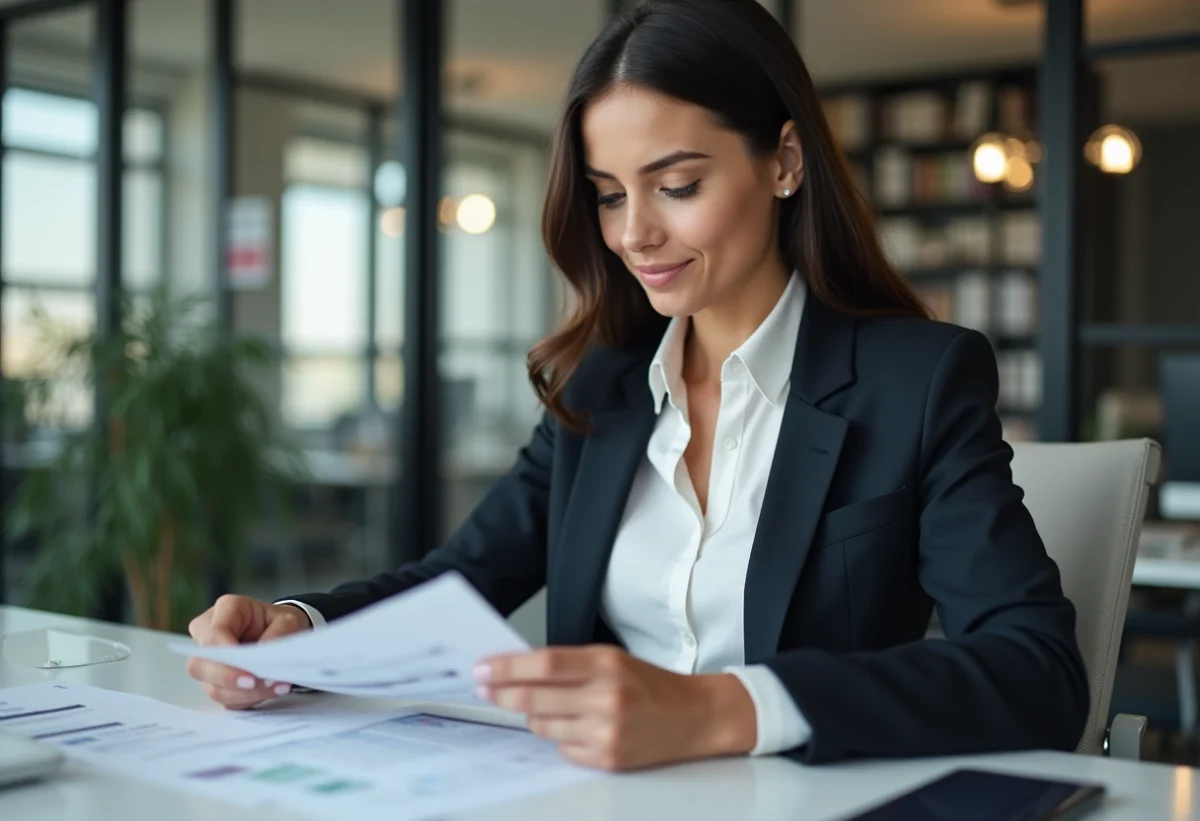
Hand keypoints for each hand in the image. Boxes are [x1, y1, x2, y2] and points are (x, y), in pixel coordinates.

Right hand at [186, 595, 311, 709]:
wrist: (282, 633)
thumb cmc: (280, 622)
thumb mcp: (288, 620)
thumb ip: (278, 634)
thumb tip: (262, 659)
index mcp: (225, 609)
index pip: (213, 635)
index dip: (226, 656)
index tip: (249, 673)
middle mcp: (207, 633)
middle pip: (200, 665)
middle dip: (229, 680)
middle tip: (257, 684)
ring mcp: (207, 660)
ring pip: (210, 686)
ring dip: (242, 694)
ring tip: (274, 688)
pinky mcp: (214, 682)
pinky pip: (223, 699)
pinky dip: (246, 700)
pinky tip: (267, 693)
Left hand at [475, 646, 756, 771]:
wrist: (695, 716)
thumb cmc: (650, 685)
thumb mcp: (612, 660)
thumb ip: (569, 664)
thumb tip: (517, 670)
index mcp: (606, 664)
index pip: (544, 663)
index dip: (507, 667)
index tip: (482, 669)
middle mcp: (606, 697)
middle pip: (535, 697)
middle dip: (502, 694)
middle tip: (484, 689)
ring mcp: (606, 732)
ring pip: (543, 726)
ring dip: (535, 716)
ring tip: (552, 707)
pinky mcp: (608, 759)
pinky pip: (562, 749)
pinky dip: (561, 738)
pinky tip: (578, 728)